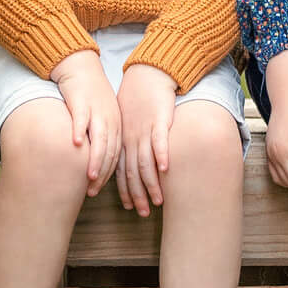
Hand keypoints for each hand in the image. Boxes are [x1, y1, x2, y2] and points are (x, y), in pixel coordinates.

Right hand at [50, 51, 120, 190]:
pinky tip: (76, 144)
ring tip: (89, 176)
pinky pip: (82, 118)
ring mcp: (97, 111)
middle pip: (109, 152)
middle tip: (93, 191)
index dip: (108, 175)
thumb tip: (95, 163)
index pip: (116, 156)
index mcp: (116, 126)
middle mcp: (110, 120)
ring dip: (95, 159)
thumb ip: (100, 137)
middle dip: (102, 174)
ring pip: (99, 139)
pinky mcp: (82, 101)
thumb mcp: (100, 116)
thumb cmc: (89, 94)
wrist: (80, 66)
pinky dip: (80, 131)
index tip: (99, 190)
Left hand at [115, 64, 176, 216]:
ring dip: (151, 184)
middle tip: (144, 213)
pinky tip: (165, 169)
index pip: (122, 171)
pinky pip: (159, 141)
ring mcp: (145, 131)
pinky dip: (161, 155)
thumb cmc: (138, 99)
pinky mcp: (159, 121)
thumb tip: (131, 163)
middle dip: (138, 195)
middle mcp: (131, 139)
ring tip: (158, 201)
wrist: (148, 74)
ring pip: (145, 162)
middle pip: (133, 173)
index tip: (129, 207)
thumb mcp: (127, 122)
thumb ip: (129, 142)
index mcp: (123, 140)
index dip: (125, 191)